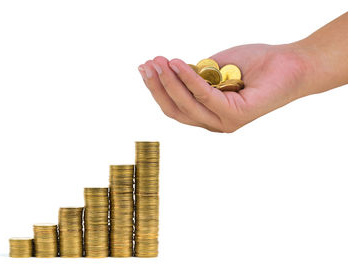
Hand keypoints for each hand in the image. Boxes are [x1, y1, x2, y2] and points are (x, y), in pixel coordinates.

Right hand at [138, 43, 311, 132]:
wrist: (291, 64)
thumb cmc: (255, 65)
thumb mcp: (215, 68)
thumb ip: (194, 75)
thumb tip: (170, 71)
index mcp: (207, 114)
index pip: (174, 106)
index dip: (157, 88)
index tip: (145, 68)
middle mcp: (214, 122)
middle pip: (176, 109)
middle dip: (157, 86)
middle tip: (147, 64)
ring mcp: (225, 122)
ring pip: (187, 105)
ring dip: (169, 82)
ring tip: (159, 61)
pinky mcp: (236, 115)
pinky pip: (206, 96)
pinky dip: (189, 79)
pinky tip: (178, 63)